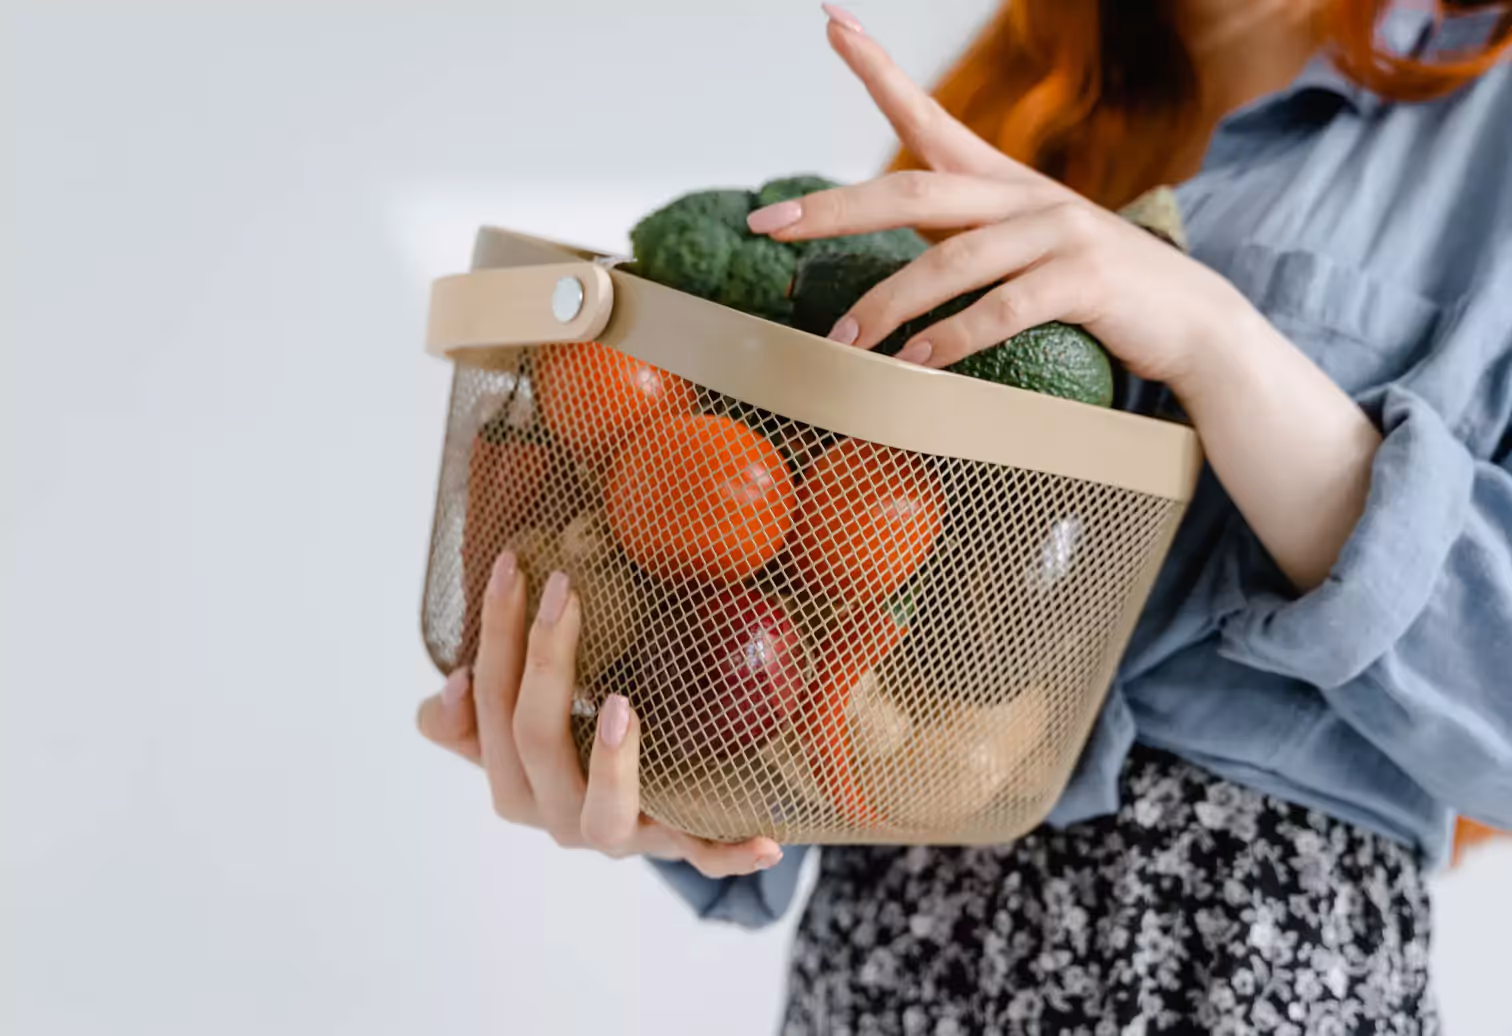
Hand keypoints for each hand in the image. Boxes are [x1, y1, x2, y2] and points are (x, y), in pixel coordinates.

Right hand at [417, 551, 783, 877]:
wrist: (634, 810)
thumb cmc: (568, 746)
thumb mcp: (510, 725)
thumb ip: (465, 714)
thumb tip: (453, 682)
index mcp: (509, 779)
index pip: (487, 703)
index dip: (495, 638)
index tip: (513, 568)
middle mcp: (553, 813)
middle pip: (533, 741)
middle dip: (545, 661)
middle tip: (566, 591)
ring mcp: (615, 834)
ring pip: (601, 813)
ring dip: (610, 763)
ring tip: (620, 707)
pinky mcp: (672, 844)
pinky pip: (703, 857)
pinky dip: (730, 852)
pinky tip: (767, 839)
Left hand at [746, 12, 1250, 390]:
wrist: (1194, 323)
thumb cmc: (1097, 292)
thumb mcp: (1025, 251)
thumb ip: (964, 240)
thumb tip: (894, 246)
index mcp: (1003, 183)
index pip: (929, 116)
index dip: (878, 70)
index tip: (832, 22)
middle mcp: (1025, 195)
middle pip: (913, 189)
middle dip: (836, 208)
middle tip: (770, 225)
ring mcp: (1058, 233)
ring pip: (950, 260)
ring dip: (887, 304)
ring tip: (843, 341)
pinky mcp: (1084, 281)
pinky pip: (1002, 308)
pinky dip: (951, 339)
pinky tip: (914, 364)